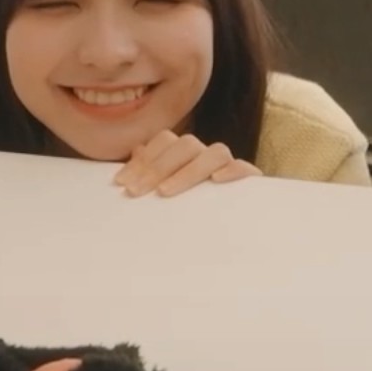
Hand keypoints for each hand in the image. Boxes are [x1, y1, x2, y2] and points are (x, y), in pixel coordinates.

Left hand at [113, 131, 259, 197]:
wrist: (233, 229)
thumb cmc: (188, 209)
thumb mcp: (164, 191)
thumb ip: (150, 174)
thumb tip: (135, 154)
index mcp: (186, 154)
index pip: (165, 141)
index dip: (143, 159)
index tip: (122, 183)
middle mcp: (207, 155)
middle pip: (186, 145)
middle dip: (157, 167)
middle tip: (136, 191)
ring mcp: (228, 166)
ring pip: (215, 152)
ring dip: (188, 171)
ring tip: (165, 192)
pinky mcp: (249, 181)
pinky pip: (245, 168)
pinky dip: (233, 170)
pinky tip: (217, 180)